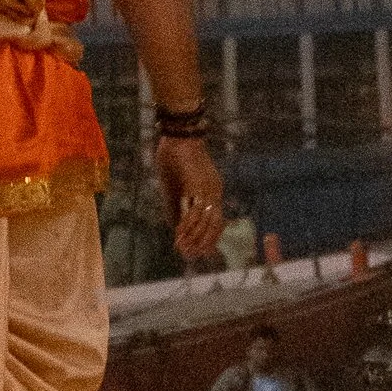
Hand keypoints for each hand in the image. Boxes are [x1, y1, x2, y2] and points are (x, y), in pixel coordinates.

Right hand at [157, 134, 224, 261]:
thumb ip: (177, 206)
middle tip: (190, 256)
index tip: (201, 253)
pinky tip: (179, 234)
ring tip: (181, 248)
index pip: (217, 221)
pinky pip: (196, 211)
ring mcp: (209, 188)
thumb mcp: (175, 186)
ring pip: (207, 221)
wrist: (178, 133)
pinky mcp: (198, 185)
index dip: (209, 238)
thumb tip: (176, 228)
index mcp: (212, 190)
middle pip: (216, 225)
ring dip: (194, 238)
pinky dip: (188, 226)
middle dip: (203, 243)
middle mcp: (215, 191)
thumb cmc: (174, 156)